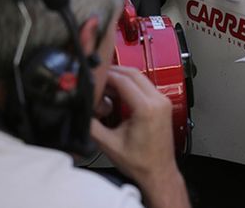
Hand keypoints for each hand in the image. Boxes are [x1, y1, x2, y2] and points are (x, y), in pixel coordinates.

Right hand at [90, 66, 189, 207]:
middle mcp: (158, 101)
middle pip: (133, 73)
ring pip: (141, 77)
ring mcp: (163, 101)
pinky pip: (145, 86)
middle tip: (97, 78)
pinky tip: (117, 94)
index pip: (124, 80)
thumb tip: (81, 111)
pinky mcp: (163, 104)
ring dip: (122, 78)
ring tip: (105, 87)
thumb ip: (92, 125)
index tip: (94, 76)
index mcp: (147, 108)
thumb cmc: (140, 162)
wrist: (158, 172)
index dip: (106, 75)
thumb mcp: (109, 144)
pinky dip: (131, 85)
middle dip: (113, 72)